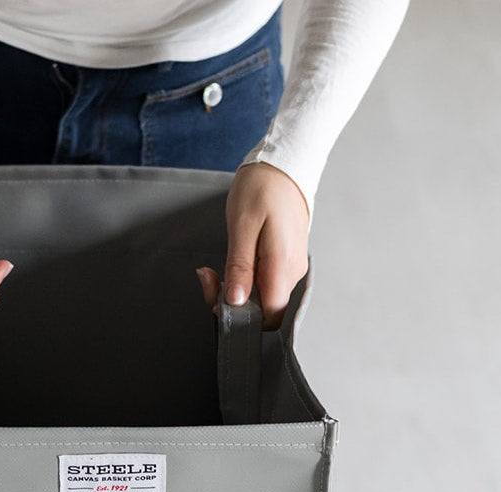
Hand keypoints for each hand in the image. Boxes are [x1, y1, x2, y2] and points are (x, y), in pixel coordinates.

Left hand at [196, 161, 309, 330]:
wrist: (283, 166)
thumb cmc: (262, 189)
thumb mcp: (242, 226)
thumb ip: (240, 267)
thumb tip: (237, 302)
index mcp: (283, 265)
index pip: (269, 315)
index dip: (242, 315)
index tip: (218, 295)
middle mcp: (292, 272)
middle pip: (263, 309)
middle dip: (231, 302)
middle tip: (209, 277)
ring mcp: (290, 268)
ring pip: (261, 297)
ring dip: (235, 289)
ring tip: (215, 268)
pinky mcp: (285, 262)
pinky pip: (264, 282)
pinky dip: (244, 278)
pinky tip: (233, 261)